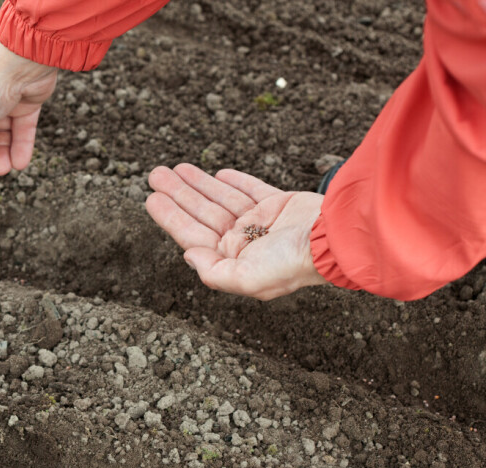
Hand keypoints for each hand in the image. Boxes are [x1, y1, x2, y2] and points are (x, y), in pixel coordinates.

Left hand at [145, 164, 326, 299]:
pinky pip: (251, 190)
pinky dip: (234, 181)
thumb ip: (214, 272)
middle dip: (178, 194)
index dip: (170, 216)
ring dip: (198, 183)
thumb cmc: (292, 263)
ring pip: (221, 199)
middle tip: (155, 174)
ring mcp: (262, 222)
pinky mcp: (280, 204)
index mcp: (234, 260)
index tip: (151, 198)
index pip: (193, 235)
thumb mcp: (247, 279)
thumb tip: (188, 255)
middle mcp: (245, 242)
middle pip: (202, 213)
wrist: (335, 239)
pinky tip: (216, 174)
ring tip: (175, 167)